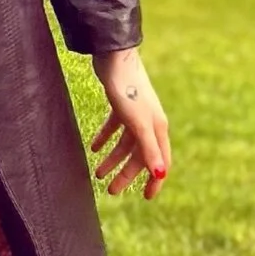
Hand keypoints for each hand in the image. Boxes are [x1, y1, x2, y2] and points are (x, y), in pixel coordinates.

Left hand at [88, 47, 169, 199]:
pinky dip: (105, 138)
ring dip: (112, 159)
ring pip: (125, 143)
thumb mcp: (138, 123)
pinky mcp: (121, 104)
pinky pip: (114, 127)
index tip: (146, 197)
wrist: (115, 57)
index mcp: (157, 128)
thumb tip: (161, 174)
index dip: (154, 180)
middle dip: (126, 174)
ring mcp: (135, 113)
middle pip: (139, 155)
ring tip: (97, 173)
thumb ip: (149, 149)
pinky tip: (93, 147)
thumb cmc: (128, 90)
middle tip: (111, 190)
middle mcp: (150, 122)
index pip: (160, 161)